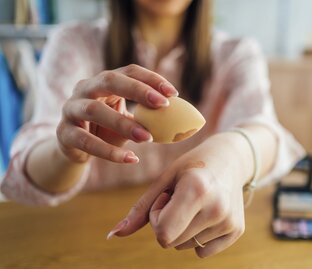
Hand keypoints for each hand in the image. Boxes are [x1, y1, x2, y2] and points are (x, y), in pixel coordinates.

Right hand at [56, 64, 177, 162]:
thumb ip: (147, 116)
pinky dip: (109, 151)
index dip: (151, 79)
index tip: (174, 93)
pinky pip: (86, 141)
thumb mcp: (127, 119)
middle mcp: (85, 88)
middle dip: (137, 90)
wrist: (76, 147)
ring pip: (94, 110)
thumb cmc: (107, 129)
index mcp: (103, 81)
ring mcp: (71, 109)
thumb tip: (180, 120)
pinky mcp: (64, 133)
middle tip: (162, 104)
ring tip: (147, 138)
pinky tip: (131, 159)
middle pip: (109, 80)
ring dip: (124, 124)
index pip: (129, 71)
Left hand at [108, 134, 249, 257]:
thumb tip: (112, 235)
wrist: (229, 159)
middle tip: (180, 198)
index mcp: (196, 190)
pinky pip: (203, 251)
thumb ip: (140, 210)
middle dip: (167, 223)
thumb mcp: (164, 180)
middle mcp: (216, 208)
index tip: (165, 197)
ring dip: (183, 228)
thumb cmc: (191, 166)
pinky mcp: (237, 230)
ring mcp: (229, 221)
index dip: (157, 217)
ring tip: (195, 203)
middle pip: (172, 242)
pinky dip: (198, 236)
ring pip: (186, 246)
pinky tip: (206, 213)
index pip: (163, 233)